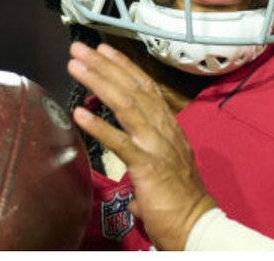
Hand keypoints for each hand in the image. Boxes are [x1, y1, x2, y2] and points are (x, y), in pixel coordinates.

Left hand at [67, 42, 216, 250]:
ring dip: (98, 81)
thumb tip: (134, 184)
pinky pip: (120, 141)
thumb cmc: (180, 203)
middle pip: (132, 88)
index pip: (145, 88)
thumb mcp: (164, 171)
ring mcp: (157, 145)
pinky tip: (79, 113)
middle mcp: (164, 129)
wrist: (197, 225)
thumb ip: (146, 167)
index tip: (104, 50)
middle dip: (104, 65)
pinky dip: (99, 126)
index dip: (123, 66)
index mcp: (168, 128)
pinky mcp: (148, 165)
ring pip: (126, 104)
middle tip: (79, 48)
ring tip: (76, 66)